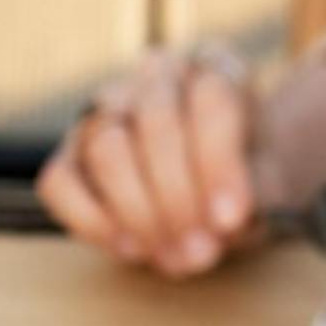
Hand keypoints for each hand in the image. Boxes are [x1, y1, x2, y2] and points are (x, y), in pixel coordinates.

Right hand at [36, 45, 278, 277]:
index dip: (218, 163)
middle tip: (200, 251)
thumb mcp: (266, 187)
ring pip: (106, 149)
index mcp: (212, 69)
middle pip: (155, 123)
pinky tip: (129, 247)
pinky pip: (59, 182)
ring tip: (171, 256)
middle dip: (177, 197)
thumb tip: (218, 225)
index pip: (210, 99)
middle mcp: (154, 79)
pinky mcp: (68, 156)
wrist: (213, 195)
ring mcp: (104, 113)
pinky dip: (91, 221)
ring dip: (139, 213)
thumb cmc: (240, 185)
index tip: (230, 219)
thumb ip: (250, 198)